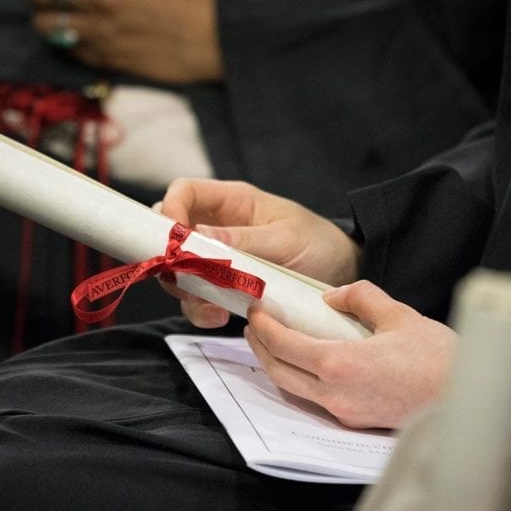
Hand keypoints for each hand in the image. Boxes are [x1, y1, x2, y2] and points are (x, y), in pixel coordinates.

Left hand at [26, 0, 221, 83]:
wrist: (214, 40)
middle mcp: (94, 7)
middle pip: (40, 0)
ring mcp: (101, 38)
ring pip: (50, 31)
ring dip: (50, 21)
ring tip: (61, 16)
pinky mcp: (113, 62)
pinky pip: (76, 54)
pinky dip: (70, 44)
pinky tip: (81, 37)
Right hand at [156, 178, 360, 327]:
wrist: (341, 273)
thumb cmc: (319, 243)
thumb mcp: (285, 238)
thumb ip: (242, 239)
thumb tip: (196, 236)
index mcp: (232, 202)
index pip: (184, 193)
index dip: (170, 211)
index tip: (174, 243)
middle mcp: (219, 228)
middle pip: (172, 236)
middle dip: (172, 260)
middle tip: (187, 280)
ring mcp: (219, 259)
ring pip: (180, 271)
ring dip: (187, 291)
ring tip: (211, 307)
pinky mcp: (226, 286)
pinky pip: (199, 298)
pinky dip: (202, 310)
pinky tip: (220, 318)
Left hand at [245, 280, 456, 428]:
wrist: (467, 400)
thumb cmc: (438, 359)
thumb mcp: (398, 315)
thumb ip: (360, 298)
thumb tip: (333, 298)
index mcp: (340, 364)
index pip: (284, 345)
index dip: (264, 326)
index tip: (256, 310)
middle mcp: (334, 394)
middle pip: (278, 371)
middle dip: (260, 347)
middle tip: (254, 325)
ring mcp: (343, 412)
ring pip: (292, 389)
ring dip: (275, 364)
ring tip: (270, 342)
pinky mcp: (354, 420)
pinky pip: (313, 399)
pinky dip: (298, 378)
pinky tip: (304, 362)